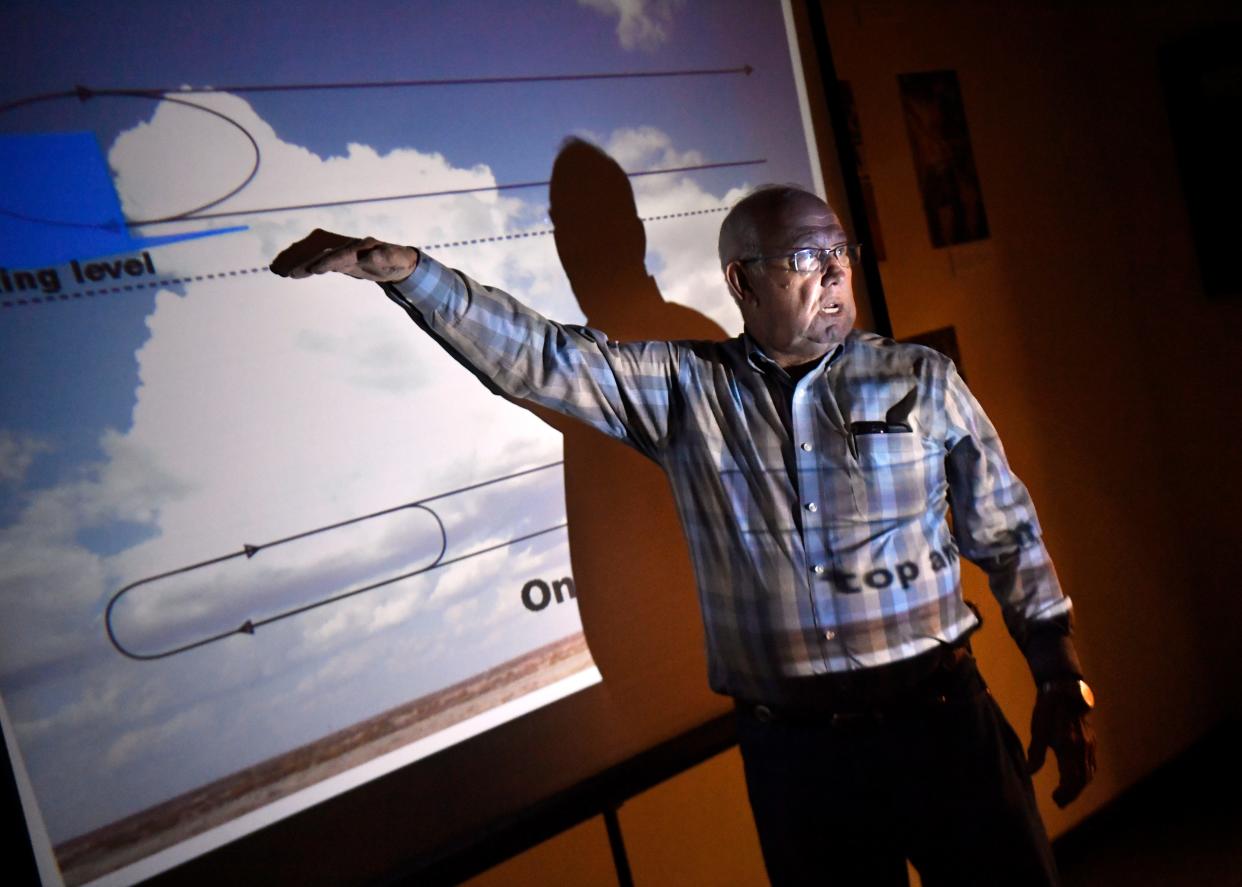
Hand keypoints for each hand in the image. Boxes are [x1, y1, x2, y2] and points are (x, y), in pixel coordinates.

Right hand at [270, 229, 417, 281]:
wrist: (394, 259)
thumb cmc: (396, 260)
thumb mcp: (395, 260)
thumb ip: (386, 257)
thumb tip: (375, 253)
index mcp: (360, 245)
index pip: (339, 252)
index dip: (327, 260)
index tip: (313, 270)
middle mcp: (344, 243)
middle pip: (318, 248)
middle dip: (301, 258)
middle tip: (283, 270)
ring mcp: (336, 248)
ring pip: (310, 251)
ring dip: (293, 259)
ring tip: (276, 270)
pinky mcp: (331, 255)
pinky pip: (311, 257)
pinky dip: (297, 262)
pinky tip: (283, 270)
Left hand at [1027, 684, 1097, 806]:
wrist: (1066, 689)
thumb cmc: (1048, 708)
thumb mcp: (1038, 727)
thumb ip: (1036, 752)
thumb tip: (1030, 772)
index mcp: (1069, 745)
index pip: (1071, 777)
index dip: (1065, 792)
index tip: (1055, 800)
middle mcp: (1082, 747)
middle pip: (1082, 779)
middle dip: (1072, 794)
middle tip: (1059, 802)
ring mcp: (1090, 744)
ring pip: (1089, 773)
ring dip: (1079, 787)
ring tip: (1066, 795)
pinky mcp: (1092, 741)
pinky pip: (1092, 765)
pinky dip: (1085, 776)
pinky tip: (1077, 780)